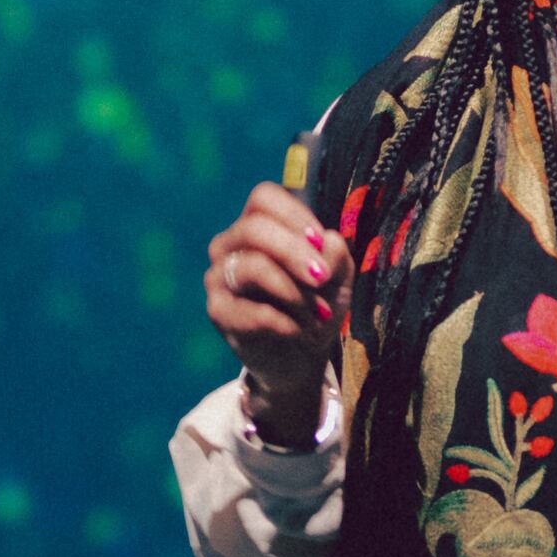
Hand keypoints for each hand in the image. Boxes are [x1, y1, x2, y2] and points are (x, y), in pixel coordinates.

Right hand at [203, 182, 342, 450]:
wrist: (302, 358)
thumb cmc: (317, 306)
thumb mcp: (338, 275)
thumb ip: (335, 252)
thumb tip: (324, 244)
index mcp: (256, 227)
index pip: (263, 198)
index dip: (294, 215)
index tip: (320, 241)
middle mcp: (230, 246)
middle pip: (254, 228)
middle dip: (295, 252)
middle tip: (322, 277)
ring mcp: (219, 277)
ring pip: (252, 267)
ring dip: (294, 292)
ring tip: (319, 314)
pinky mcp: (218, 311)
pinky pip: (251, 310)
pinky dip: (285, 322)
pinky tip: (300, 331)